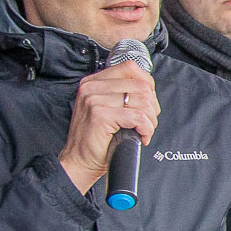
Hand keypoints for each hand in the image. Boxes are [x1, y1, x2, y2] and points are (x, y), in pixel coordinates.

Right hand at [59, 63, 158, 194]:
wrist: (79, 162)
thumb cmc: (96, 139)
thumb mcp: (106, 108)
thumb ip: (121, 94)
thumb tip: (149, 89)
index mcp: (93, 82)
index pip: (130, 68)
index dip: (147, 85)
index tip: (148, 104)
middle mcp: (92, 87)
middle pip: (141, 85)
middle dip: (152, 107)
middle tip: (147, 123)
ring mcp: (94, 99)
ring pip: (142, 101)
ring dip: (150, 120)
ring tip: (143, 131)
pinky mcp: (100, 115)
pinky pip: (138, 117)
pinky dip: (146, 129)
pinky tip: (141, 137)